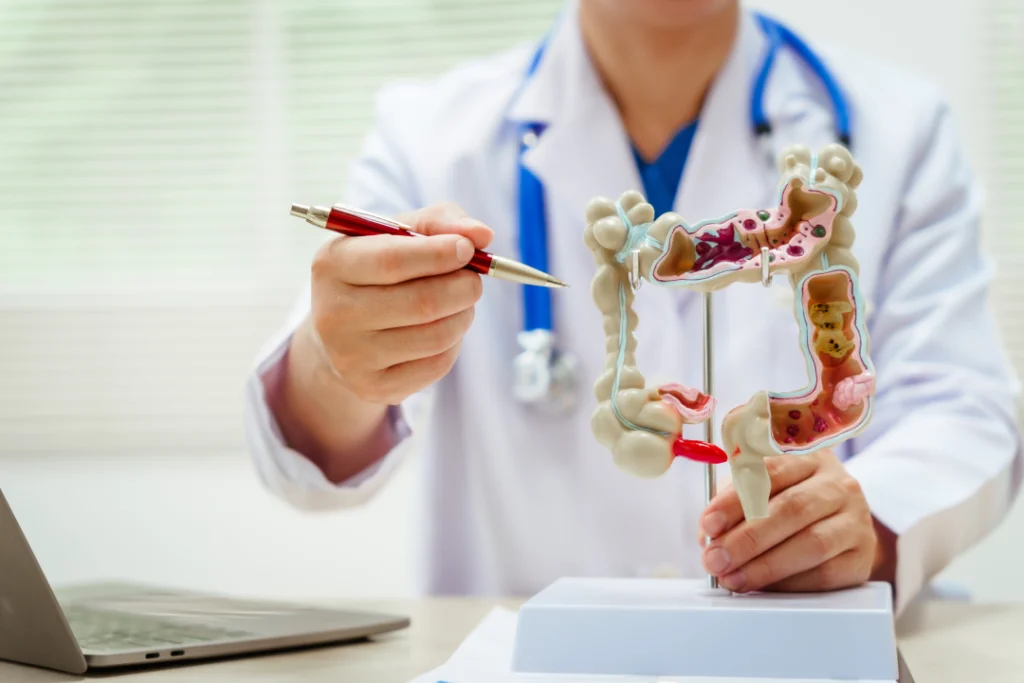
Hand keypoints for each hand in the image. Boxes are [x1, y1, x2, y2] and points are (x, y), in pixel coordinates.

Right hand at [309, 202, 492, 404]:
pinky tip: (443, 329)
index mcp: (332, 265)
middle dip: (463, 287)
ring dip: (464, 315)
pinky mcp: (373, 387)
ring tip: (460, 303)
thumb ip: (440, 222)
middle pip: (421, 302)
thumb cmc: (378, 269)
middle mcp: (333, 314)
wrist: (342, 329)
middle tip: (474, 280)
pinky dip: (454, 344)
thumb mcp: (398, 233)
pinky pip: (436, 365)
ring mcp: (351, 357)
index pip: (392, 260)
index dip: (438, 254)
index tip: (467, 249)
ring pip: (436, 336)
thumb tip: (482, 234)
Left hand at [698, 450, 885, 592]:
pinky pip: (826, 572)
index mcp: (808, 456)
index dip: (736, 499)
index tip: (709, 524)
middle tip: (716, 559)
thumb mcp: (760, 491)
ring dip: (766, 565)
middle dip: (747, 538)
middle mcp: (838, 483)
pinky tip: (765, 587)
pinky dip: (790, 582)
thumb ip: (734, 506)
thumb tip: (708, 537)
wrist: (839, 527)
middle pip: (792, 508)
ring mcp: (857, 519)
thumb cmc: (788, 503)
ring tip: (733, 578)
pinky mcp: (862, 555)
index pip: (770, 472)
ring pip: (812, 542)